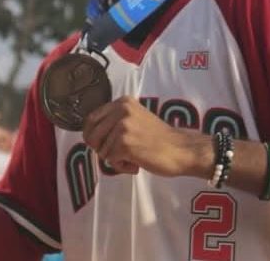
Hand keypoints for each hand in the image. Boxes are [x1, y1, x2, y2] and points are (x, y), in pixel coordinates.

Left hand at [82, 96, 209, 177]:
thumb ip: (115, 121)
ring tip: (134, 156)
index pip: (91, 119)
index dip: (92, 135)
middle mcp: (121, 110)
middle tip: (118, 154)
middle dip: (101, 149)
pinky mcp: (124, 143)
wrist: (181, 149)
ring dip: (115, 159)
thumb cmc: (159, 139)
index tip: (102, 145)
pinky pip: (110, 161)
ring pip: (101, 150)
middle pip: (91, 135)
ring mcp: (122, 126)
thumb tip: (89, 134)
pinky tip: (137, 163)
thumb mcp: (135, 118)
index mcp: (122, 102)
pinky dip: (122, 167)